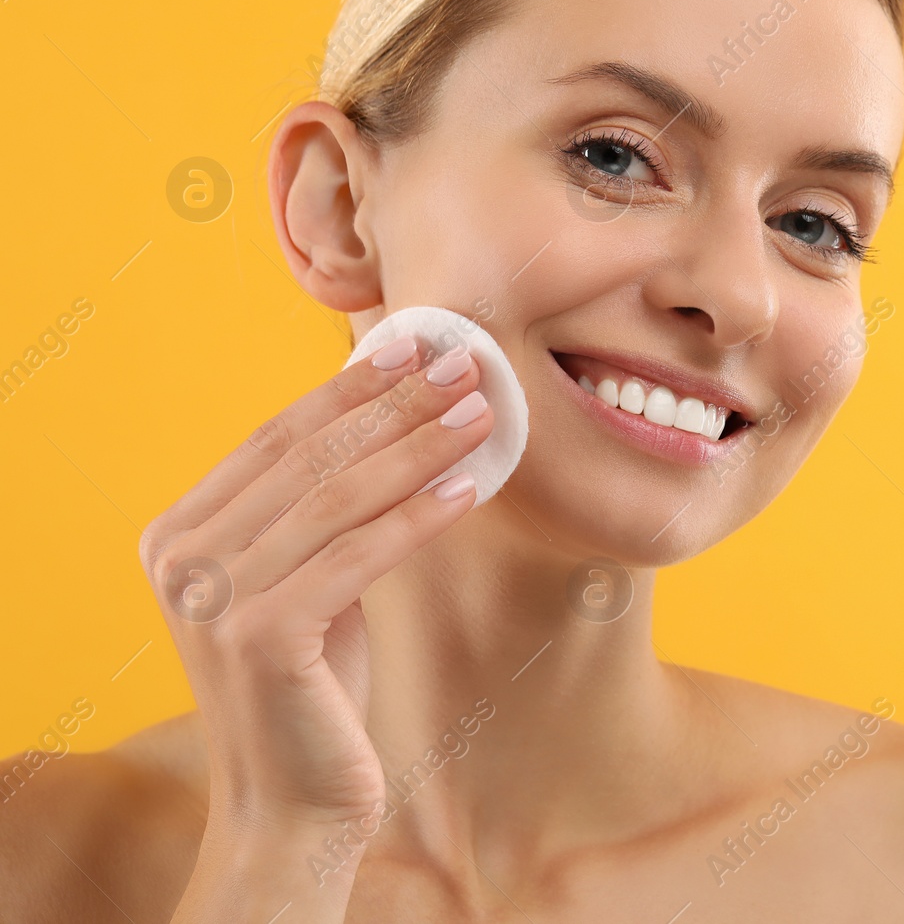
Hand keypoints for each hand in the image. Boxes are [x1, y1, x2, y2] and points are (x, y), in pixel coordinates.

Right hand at [139, 338, 492, 836]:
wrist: (293, 804)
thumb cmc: (313, 686)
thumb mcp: (308, 580)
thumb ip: (321, 510)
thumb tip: (397, 409)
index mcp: (177, 534)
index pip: (277, 438)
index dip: (351, 388)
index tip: (417, 347)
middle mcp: (181, 560)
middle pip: (307, 457)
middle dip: (394, 403)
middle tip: (463, 364)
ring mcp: (213, 599)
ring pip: (336, 499)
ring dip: (417, 448)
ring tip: (480, 415)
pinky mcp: (261, 638)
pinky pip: (358, 557)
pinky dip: (418, 518)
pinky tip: (468, 490)